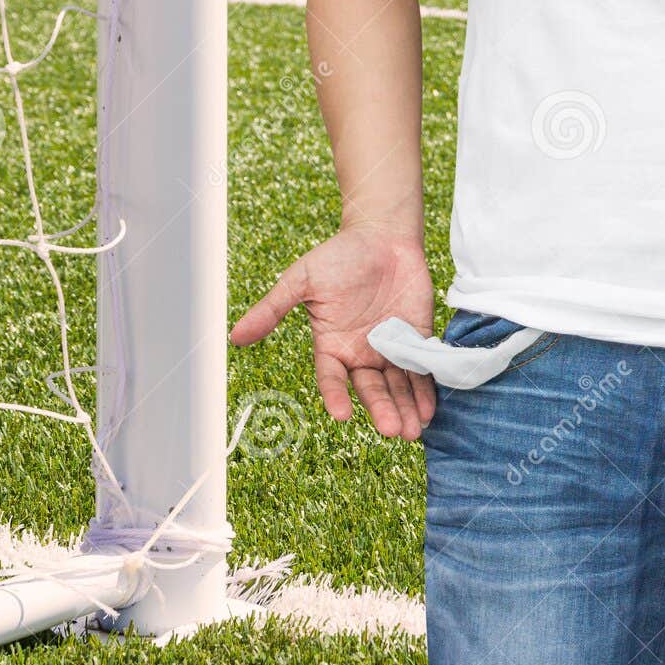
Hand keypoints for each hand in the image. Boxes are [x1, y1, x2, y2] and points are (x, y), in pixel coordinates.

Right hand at [230, 224, 435, 439]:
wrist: (382, 234)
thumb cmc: (338, 255)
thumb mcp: (300, 280)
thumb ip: (272, 309)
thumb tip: (235, 337)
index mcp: (331, 344)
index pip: (331, 378)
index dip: (335, 396)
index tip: (342, 415)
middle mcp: (361, 353)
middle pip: (370, 388)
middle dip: (381, 409)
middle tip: (392, 429)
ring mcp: (390, 348)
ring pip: (397, 386)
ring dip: (405, 408)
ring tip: (412, 431)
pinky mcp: (417, 339)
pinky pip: (421, 369)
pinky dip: (425, 390)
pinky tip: (429, 410)